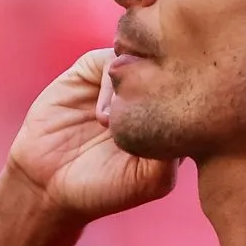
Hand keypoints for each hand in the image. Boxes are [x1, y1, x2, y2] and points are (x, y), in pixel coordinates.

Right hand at [7, 49, 177, 221]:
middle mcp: (148, 93)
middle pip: (173, 63)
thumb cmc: (104, 189)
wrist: (47, 184)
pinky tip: (101, 118)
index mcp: (171, 116)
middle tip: (149, 113)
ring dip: (134, 86)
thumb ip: (176, 150)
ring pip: (143, 56)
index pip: (198, 89)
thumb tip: (192, 116)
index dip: (193, 96)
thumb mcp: (150, 180)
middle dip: (165, 82)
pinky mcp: (90, 71)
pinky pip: (110, 58)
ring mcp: (120, 80)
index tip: (177, 121)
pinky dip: (110, 83)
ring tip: (114, 126)